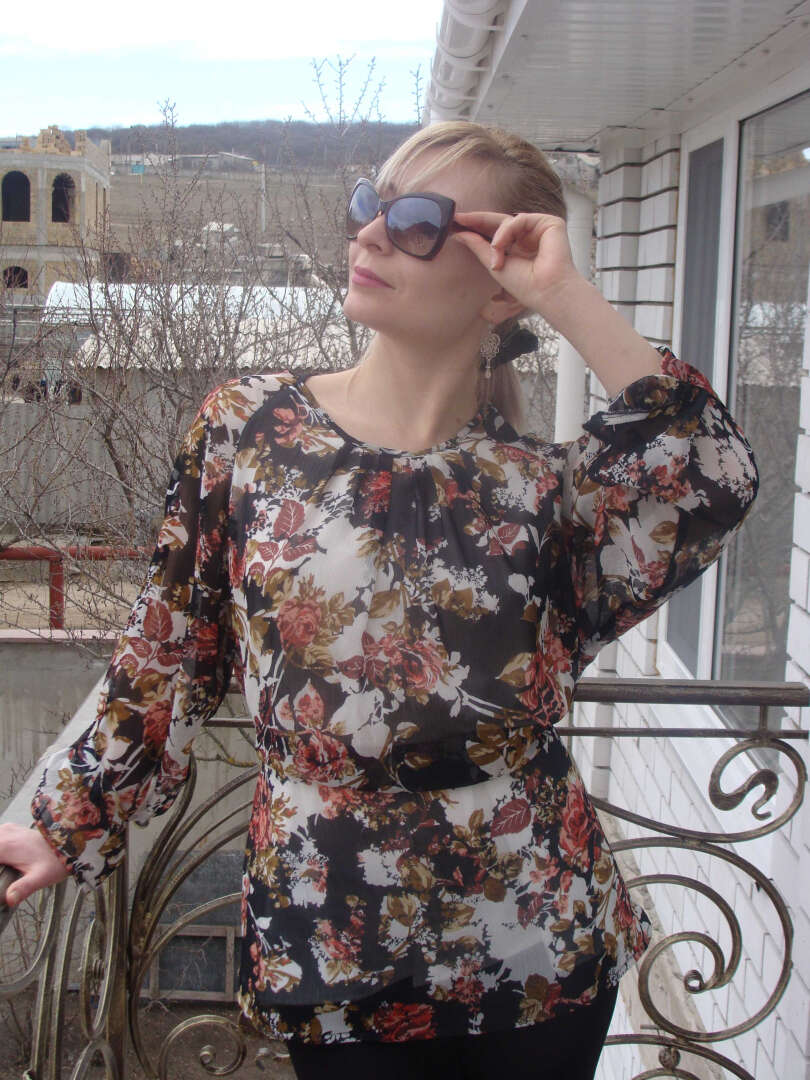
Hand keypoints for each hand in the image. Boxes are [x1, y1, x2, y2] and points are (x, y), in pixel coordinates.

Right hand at [0, 822, 69, 907]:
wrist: (70, 843)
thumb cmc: (56, 861)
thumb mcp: (41, 878)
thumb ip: (24, 888)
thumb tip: (9, 900)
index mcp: (6, 846)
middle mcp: (4, 835)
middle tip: (0, 875)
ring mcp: (7, 830)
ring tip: (2, 871)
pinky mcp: (11, 830)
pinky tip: (3, 862)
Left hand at [454, 209, 660, 395]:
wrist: (546, 291)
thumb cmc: (525, 285)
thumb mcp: (493, 264)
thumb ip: (478, 246)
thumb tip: (459, 233)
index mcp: (517, 247)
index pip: (494, 232)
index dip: (476, 226)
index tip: (455, 223)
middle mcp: (528, 237)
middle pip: (499, 221)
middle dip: (477, 220)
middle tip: (457, 218)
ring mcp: (539, 229)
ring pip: (507, 221)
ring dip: (496, 240)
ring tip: (496, 261)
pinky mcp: (549, 223)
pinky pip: (519, 219)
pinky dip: (506, 232)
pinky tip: (501, 247)